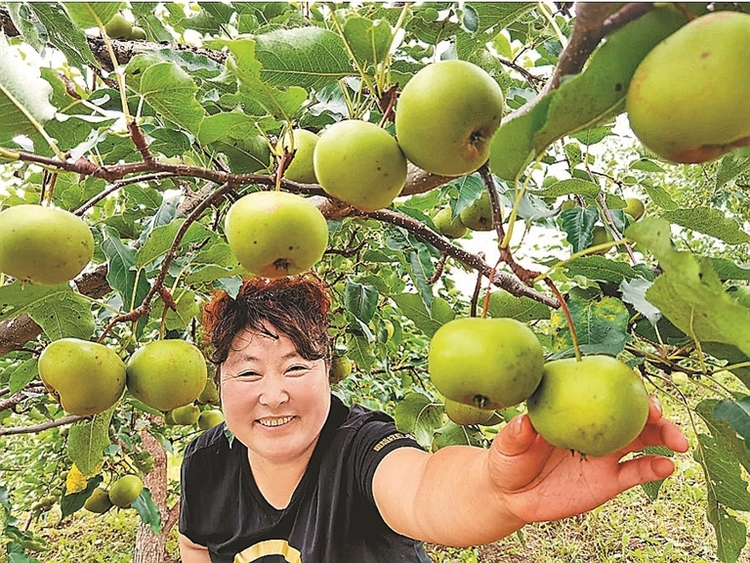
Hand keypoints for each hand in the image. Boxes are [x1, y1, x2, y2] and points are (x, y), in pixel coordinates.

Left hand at [487, 396, 688, 524]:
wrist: (512, 496)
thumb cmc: (507, 460)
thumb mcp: (506, 446)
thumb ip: (516, 434)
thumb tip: (523, 422)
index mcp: (573, 409)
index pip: (601, 389)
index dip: (620, 384)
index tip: (633, 385)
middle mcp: (594, 427)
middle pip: (630, 412)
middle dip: (652, 410)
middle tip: (661, 415)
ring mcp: (605, 452)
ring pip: (643, 439)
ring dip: (665, 437)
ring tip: (679, 443)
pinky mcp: (610, 480)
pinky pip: (638, 472)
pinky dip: (656, 468)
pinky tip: (668, 467)